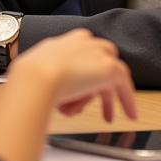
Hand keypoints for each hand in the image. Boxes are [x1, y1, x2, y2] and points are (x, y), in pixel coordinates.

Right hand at [17, 29, 136, 122]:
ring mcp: (98, 53)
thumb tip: (57, 98)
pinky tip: (129, 114)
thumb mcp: (40, 75)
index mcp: (65, 43)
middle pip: (98, 66)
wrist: (37, 77)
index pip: (82, 58)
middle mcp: (84, 43)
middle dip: (95, 91)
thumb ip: (53, 81)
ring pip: (109, 76)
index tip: (83, 90)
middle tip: (98, 108)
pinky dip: (127, 100)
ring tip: (102, 118)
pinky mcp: (110, 67)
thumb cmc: (31, 78)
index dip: (84, 77)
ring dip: (104, 100)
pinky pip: (124, 84)